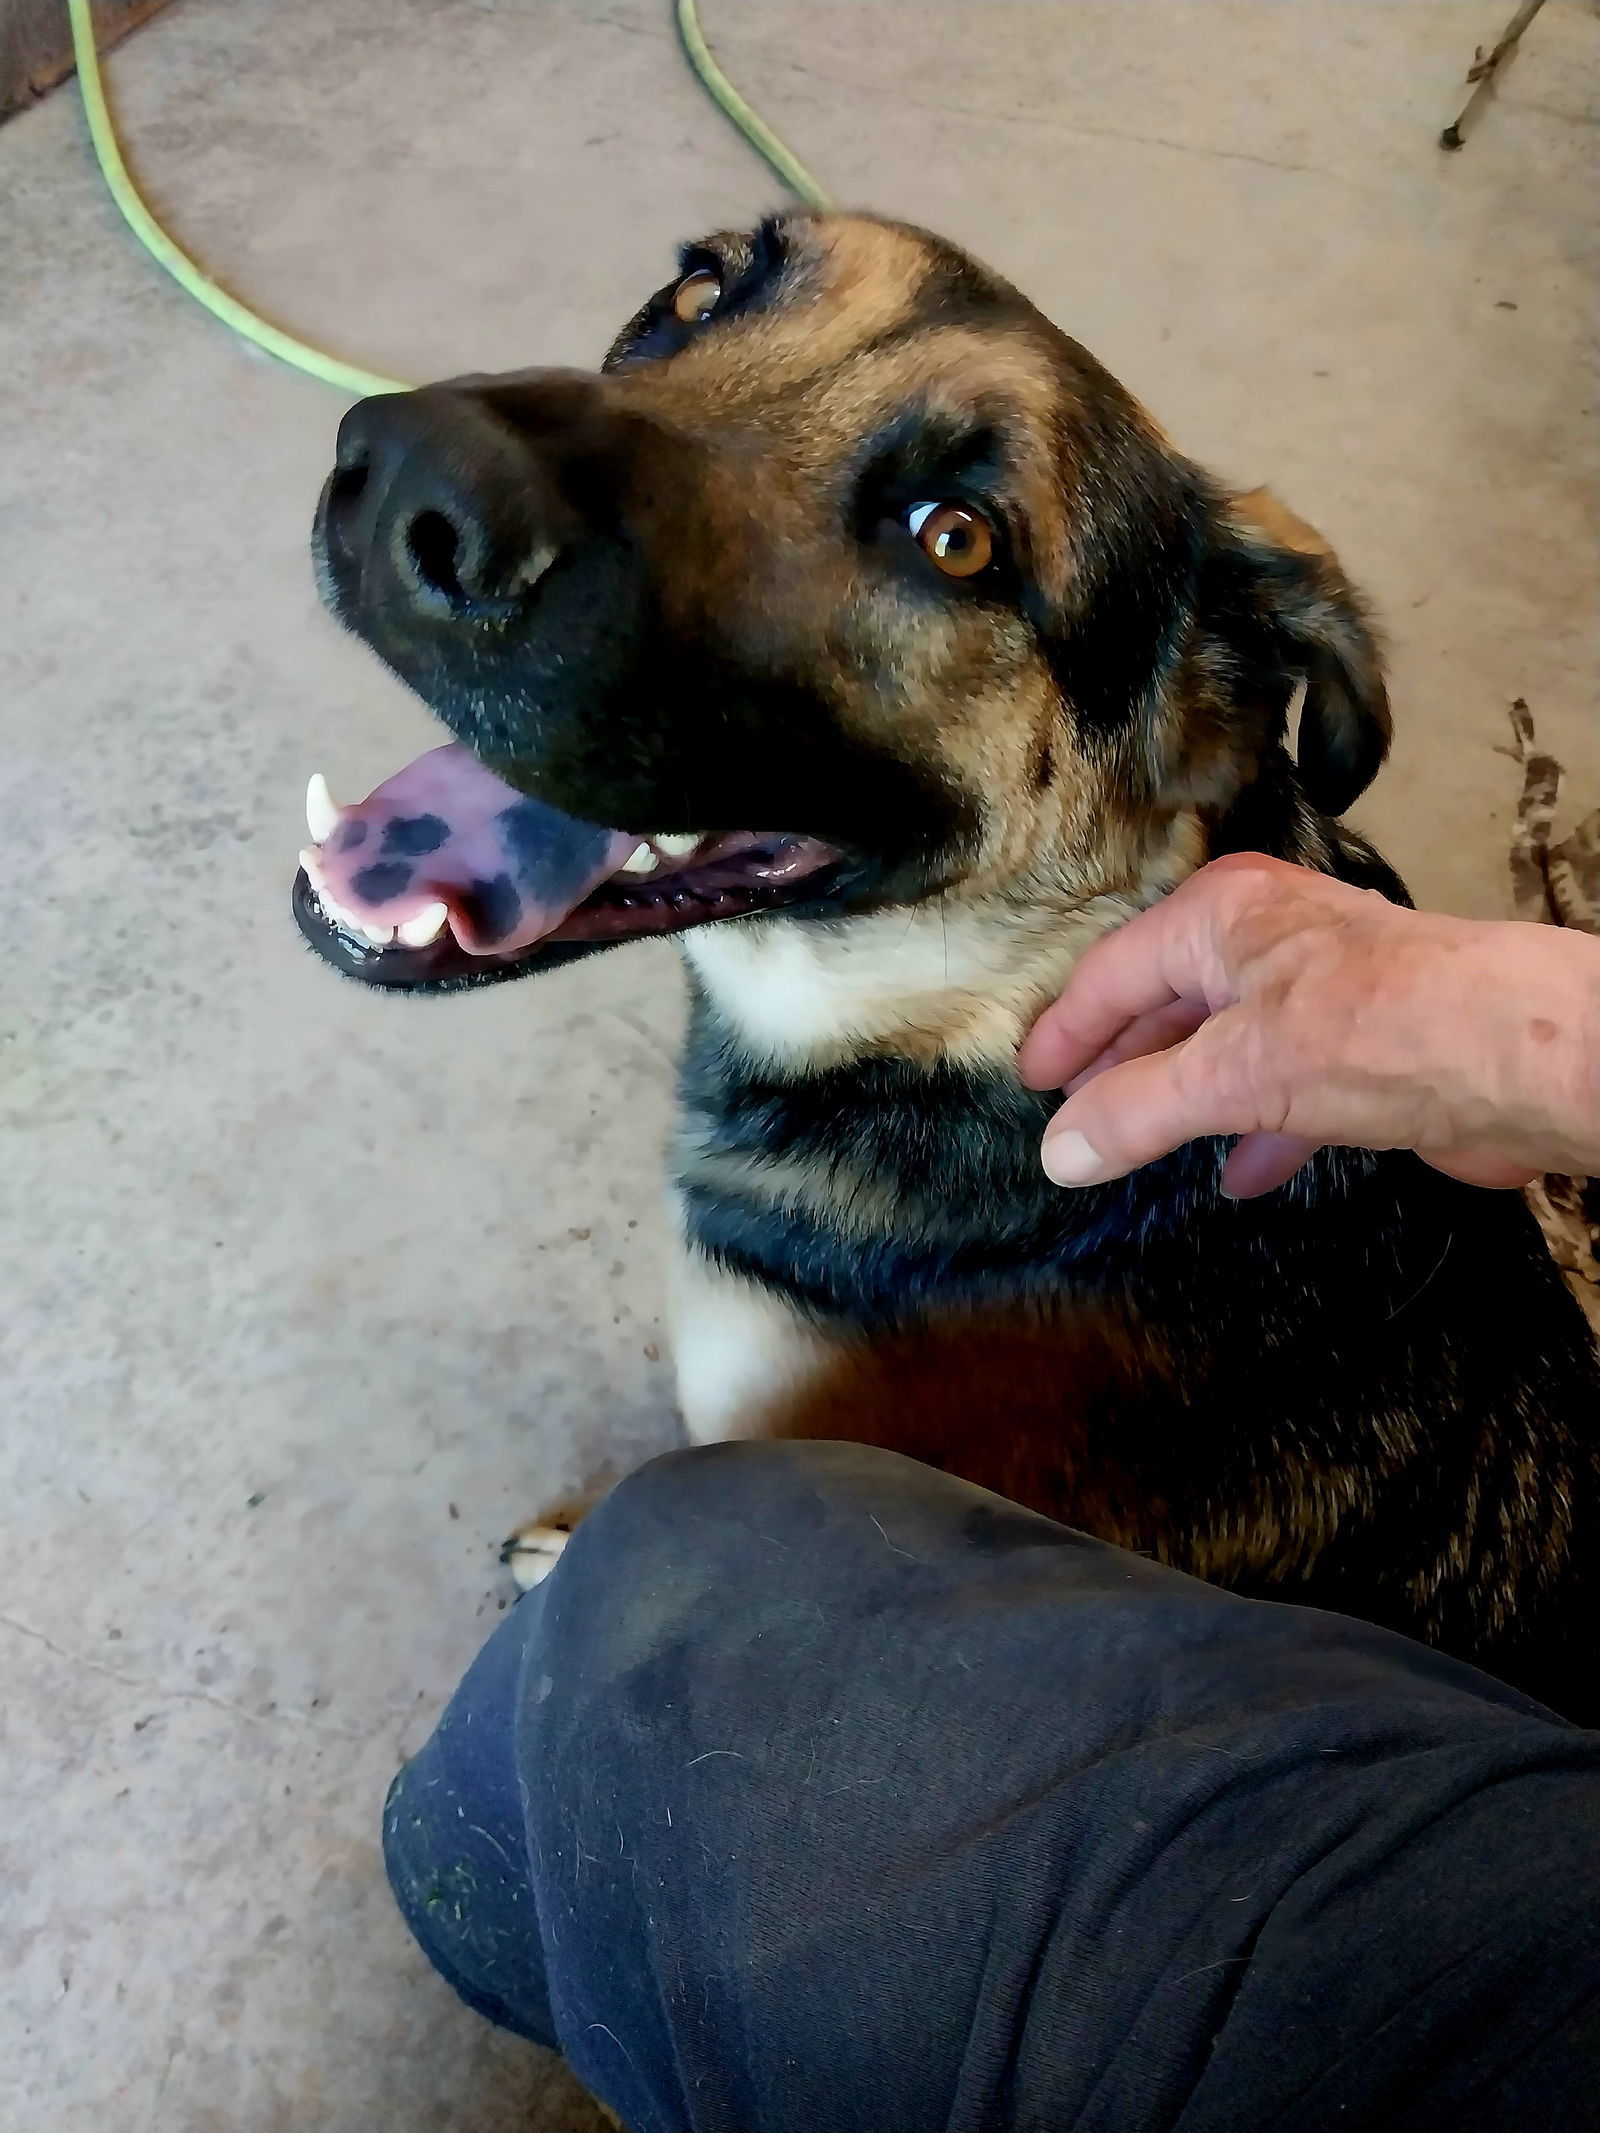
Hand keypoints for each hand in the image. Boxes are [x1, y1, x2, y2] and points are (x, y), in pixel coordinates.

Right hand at [1018, 854, 1599, 1197]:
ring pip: (1226, 1048)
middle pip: (1168, 1005)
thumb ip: (1139, 1111)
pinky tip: (1240, 1175)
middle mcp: (1269, 942)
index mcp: (1223, 917)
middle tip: (1071, 1119)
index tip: (1029, 1083)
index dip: (1067, 1031)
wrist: (1525, 1057)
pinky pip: (1284, 1090)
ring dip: (1184, 1101)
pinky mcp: (1366, 1051)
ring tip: (1136, 1151)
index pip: (1114, 973)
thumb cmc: (1379, 1031)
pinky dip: (1255, 1130)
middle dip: (1122, 1067)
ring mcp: (1320, 995)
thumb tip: (1059, 1151)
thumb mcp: (1234, 1076)